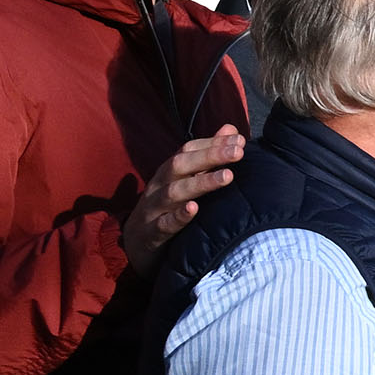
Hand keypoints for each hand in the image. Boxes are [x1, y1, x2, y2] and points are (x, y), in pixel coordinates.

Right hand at [124, 132, 247, 273]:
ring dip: (201, 183)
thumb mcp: (184, 180)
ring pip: (175, 192)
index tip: (239, 140)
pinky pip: (164, 223)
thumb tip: (231, 131)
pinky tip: (194, 209)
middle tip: (238, 152)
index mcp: (168, 172)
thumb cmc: (166, 207)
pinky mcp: (152, 233)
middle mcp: (159, 186)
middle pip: (181, 165)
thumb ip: (207, 156)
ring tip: (227, 177)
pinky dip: (179, 216)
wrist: (134, 243)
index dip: (212, 143)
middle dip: (210, 156)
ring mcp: (154, 208)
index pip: (188, 151)